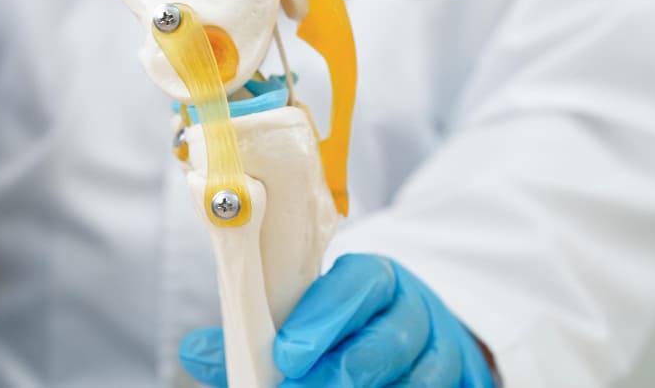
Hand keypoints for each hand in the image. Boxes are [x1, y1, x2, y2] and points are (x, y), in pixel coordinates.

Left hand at [180, 254, 496, 386]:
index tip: (287, 354)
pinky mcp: (459, 380)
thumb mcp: (306, 318)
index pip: (359, 282)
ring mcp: (442, 352)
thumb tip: (194, 351)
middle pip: (390, 338)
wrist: (415, 338)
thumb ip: (255, 336)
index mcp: (375, 277)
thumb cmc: (347, 326)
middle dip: (343, 369)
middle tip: (297, 386)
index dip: (324, 316)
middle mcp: (415, 310)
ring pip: (419, 377)